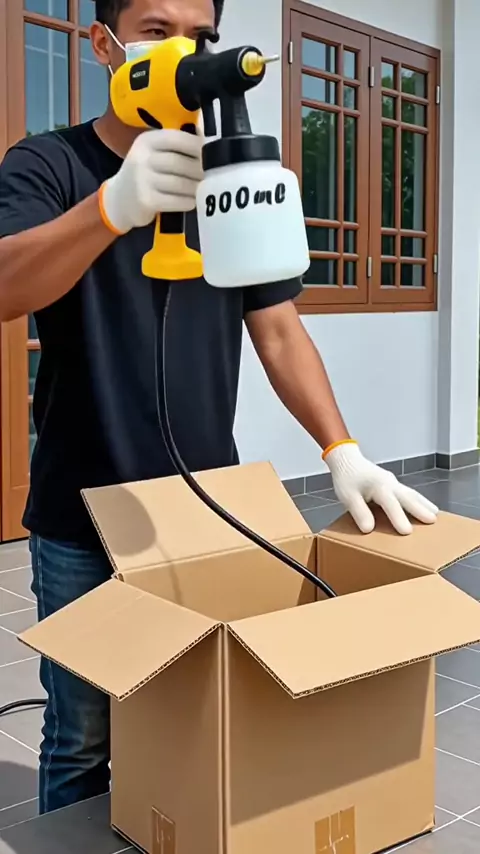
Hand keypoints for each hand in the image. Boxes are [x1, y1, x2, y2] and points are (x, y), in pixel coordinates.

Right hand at [99, 129, 203, 233]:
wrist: (118, 200)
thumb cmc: (145, 174)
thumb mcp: (153, 153)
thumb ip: (176, 145)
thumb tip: (208, 138)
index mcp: (147, 141)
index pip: (177, 138)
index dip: (197, 145)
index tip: (213, 152)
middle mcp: (142, 158)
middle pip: (180, 163)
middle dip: (200, 170)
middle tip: (213, 175)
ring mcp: (142, 180)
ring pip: (180, 183)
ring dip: (196, 187)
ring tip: (205, 189)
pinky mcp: (146, 201)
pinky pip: (176, 200)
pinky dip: (188, 201)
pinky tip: (192, 201)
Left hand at [324, 441, 438, 534]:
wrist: (346, 459)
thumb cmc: (346, 478)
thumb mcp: (347, 496)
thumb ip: (359, 511)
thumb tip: (369, 529)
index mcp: (379, 486)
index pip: (391, 504)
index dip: (398, 518)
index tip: (407, 532)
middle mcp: (390, 483)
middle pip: (408, 497)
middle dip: (420, 509)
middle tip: (433, 521)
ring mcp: (393, 482)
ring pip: (412, 493)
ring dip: (423, 503)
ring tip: (435, 514)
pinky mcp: (393, 483)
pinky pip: (408, 492)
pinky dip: (418, 500)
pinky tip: (424, 506)